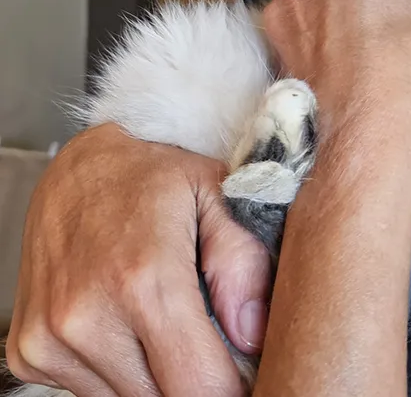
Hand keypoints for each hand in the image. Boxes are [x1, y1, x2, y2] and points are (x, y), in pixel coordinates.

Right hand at [6, 125, 270, 396]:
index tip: (242, 365)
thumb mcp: (215, 192)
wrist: (77, 166)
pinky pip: (90, 391)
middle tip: (204, 332)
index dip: (231, 384)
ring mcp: (50, 338)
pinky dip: (117, 369)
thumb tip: (252, 337)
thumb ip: (243, 261)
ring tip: (159, 317)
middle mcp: (88, 317)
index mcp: (144, 279)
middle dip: (193, 374)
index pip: (199, 387)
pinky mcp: (28, 350)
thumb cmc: (153, 177)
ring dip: (154, 373)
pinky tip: (124, 321)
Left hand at [265, 0, 410, 143]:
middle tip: (389, 34)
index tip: (409, 13)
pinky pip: (295, 31)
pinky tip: (334, 67)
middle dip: (367, 0)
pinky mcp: (272, 39)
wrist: (370, 127)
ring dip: (335, 20)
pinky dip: (313, 45)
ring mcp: (288, 1)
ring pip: (318, 1)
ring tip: (361, 54)